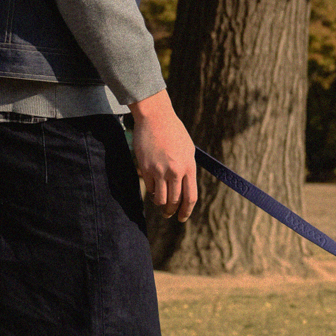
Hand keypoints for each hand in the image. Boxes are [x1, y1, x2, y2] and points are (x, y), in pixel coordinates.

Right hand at [130, 89, 196, 220]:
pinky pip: (150, 187)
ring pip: (160, 199)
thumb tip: (185, 188)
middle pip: (174, 201)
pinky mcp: (146, 168)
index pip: (190, 197)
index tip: (182, 218)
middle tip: (169, 214)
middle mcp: (175, 171)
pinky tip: (154, 188)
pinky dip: (152, 190)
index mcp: (189, 166)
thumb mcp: (188, 150)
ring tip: (161, 203)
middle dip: (171, 211)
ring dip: (160, 204)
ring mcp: (159, 170)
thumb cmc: (174, 132)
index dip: (186, 211)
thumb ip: (187, 169)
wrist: (155, 117)